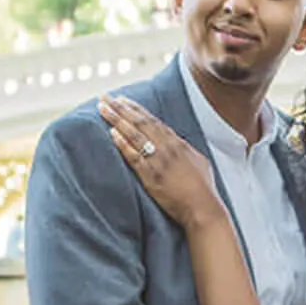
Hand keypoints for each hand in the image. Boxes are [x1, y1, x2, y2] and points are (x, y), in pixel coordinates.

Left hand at [99, 93, 220, 228]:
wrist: (202, 207)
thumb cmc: (203, 188)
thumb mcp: (198, 161)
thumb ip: (184, 150)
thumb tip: (177, 143)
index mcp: (177, 142)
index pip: (152, 120)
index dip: (135, 108)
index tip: (123, 100)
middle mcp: (166, 147)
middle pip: (139, 122)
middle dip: (121, 108)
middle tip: (105, 97)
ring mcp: (158, 161)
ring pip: (133, 134)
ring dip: (116, 119)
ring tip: (102, 109)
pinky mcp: (151, 176)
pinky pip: (133, 156)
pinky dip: (122, 143)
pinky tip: (111, 133)